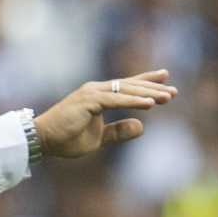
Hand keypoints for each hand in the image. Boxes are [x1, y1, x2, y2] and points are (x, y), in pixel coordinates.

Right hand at [34, 69, 176, 158]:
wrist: (43, 140)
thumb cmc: (66, 138)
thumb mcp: (99, 138)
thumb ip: (119, 132)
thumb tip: (142, 126)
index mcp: (98, 96)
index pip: (126, 86)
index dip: (146, 81)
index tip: (165, 76)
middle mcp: (96, 89)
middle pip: (130, 85)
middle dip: (153, 88)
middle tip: (174, 91)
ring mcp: (92, 93)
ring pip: (126, 90)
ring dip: (148, 93)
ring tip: (168, 97)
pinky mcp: (89, 100)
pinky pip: (116, 100)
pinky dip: (133, 101)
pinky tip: (151, 104)